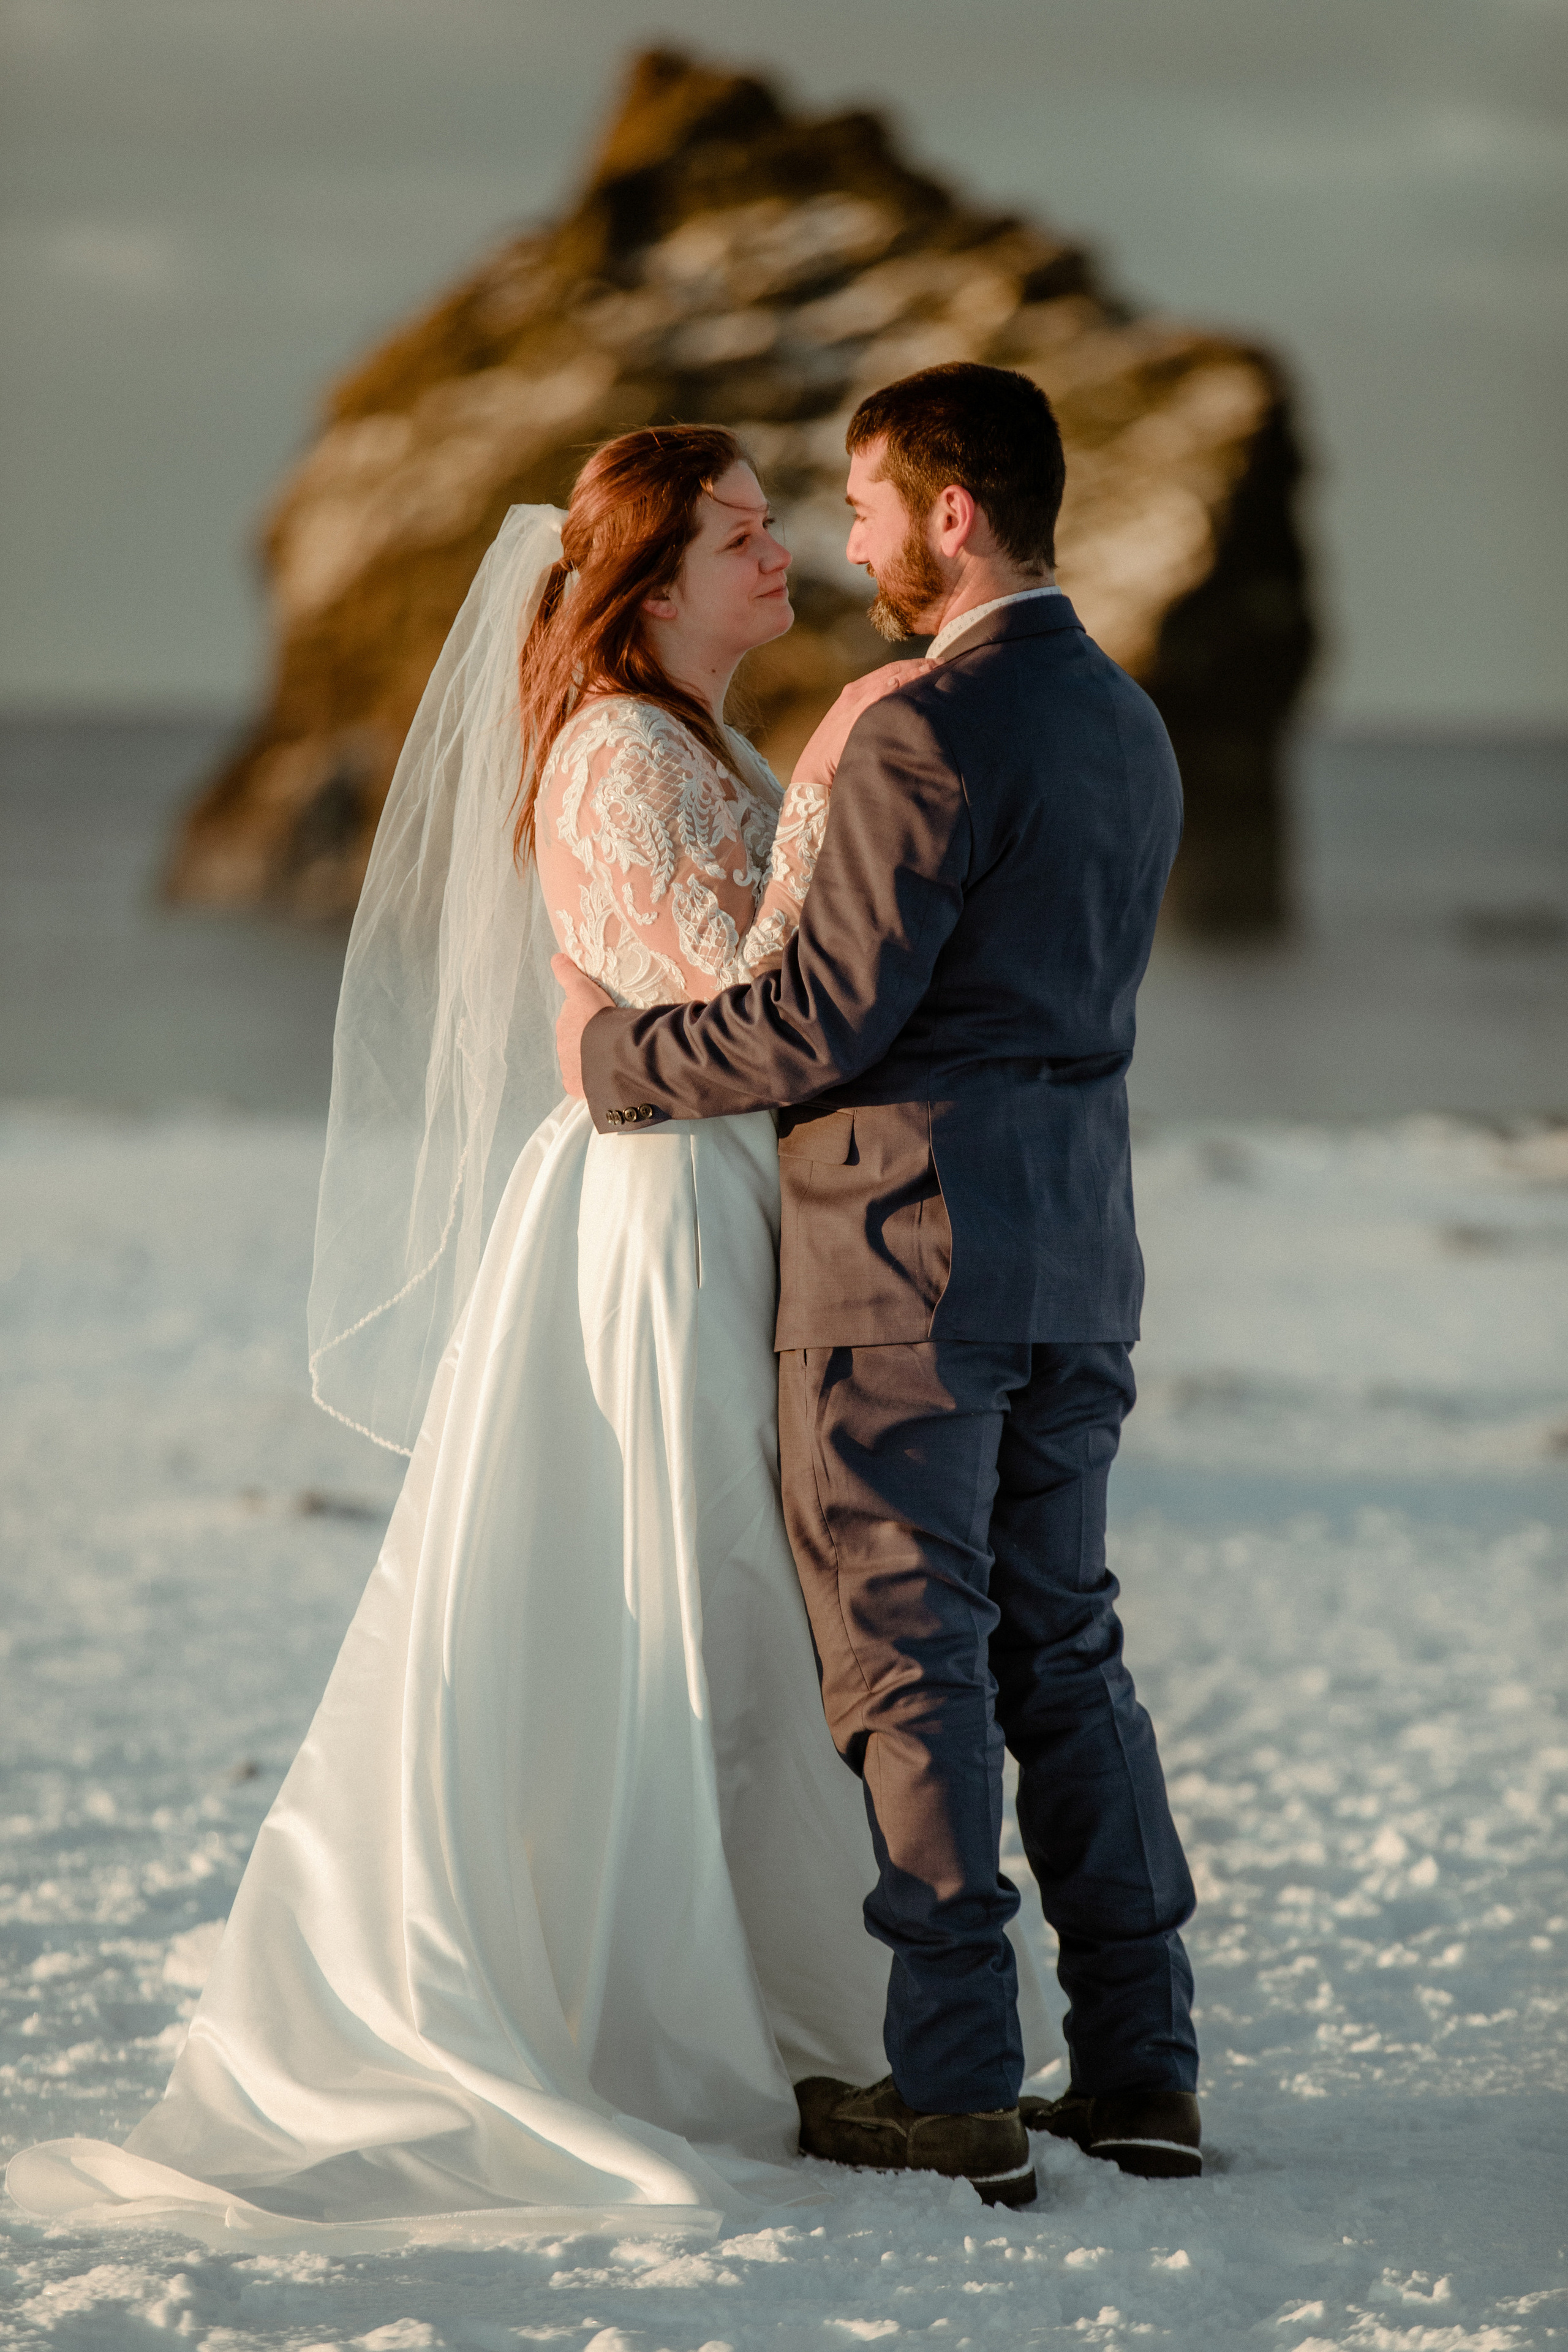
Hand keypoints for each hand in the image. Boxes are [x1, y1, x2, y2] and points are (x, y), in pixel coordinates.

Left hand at [553, 954, 613, 1099]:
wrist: (610, 1051)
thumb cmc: (600, 1017)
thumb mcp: (584, 989)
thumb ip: (569, 974)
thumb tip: (556, 957)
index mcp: (565, 1022)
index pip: (576, 1018)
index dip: (591, 1017)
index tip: (604, 1020)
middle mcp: (562, 1043)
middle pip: (577, 1039)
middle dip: (590, 1038)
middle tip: (612, 1038)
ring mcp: (567, 1066)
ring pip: (580, 1060)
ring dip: (592, 1058)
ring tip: (612, 1058)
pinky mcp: (573, 1084)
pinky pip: (581, 1081)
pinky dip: (591, 1079)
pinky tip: (605, 1075)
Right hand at [792, 659, 933, 791]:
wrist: (814, 771)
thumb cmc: (836, 754)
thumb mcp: (854, 727)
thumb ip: (874, 715)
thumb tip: (900, 714)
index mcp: (856, 692)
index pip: (890, 671)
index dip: (913, 665)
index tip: (933, 665)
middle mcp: (855, 692)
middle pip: (893, 670)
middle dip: (918, 665)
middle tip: (943, 663)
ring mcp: (854, 702)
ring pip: (889, 678)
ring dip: (912, 672)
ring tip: (935, 668)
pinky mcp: (853, 715)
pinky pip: (875, 696)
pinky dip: (890, 686)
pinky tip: (905, 681)